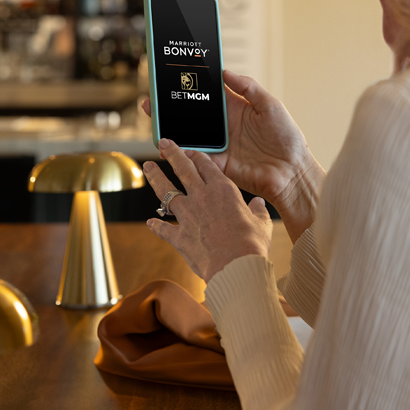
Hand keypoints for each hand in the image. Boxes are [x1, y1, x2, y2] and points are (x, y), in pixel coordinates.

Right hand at [141, 70, 323, 239]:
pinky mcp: (218, 165)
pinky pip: (196, 158)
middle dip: (171, 109)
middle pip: (191, 116)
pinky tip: (168, 145)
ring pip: (188, 136)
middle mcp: (223, 127)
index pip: (207, 95)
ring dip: (170, 130)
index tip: (172, 78)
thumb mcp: (270, 105)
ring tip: (155, 120)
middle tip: (152, 100)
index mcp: (235, 109)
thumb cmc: (287, 138)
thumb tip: (225, 72)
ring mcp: (219, 146)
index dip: (190, 88)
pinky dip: (181, 153)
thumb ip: (248, 87)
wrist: (293, 172)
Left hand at [143, 139, 271, 281]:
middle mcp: (201, 197)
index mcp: (222, 189)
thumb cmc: (251, 244)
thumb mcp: (261, 223)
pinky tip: (151, 222)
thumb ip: (258, 210)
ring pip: (166, 191)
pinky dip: (157, 225)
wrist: (235, 267)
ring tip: (148, 167)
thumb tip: (258, 204)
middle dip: (172, 153)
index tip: (191, 151)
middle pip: (183, 169)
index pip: (207, 165)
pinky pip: (164, 228)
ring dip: (156, 178)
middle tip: (163, 142)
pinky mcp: (179, 236)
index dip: (198, 156)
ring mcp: (187, 216)